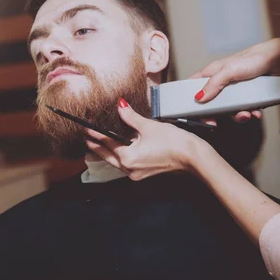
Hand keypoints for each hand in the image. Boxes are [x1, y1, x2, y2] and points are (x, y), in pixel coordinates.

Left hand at [85, 98, 212, 180]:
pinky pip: (126, 165)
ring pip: (116, 162)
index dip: (96, 134)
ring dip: (107, 153)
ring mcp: (137, 174)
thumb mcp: (149, 126)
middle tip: (86, 138)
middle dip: (96, 147)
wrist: (192, 157)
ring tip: (97, 145)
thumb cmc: (175, 143)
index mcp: (128, 158)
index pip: (107, 143)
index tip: (86, 129)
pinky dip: (119, 156)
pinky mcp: (144, 173)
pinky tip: (118, 151)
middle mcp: (130, 169)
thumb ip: (131, 117)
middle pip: (108, 157)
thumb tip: (121, 106)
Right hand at [189, 39, 279, 123]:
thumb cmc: (255, 58)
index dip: (191, 99)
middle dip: (215, 114)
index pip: (195, 86)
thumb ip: (214, 84)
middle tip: (214, 122)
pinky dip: (251, 113)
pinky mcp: (249, 96)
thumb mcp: (230, 70)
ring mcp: (236, 90)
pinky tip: (256, 112)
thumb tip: (199, 96)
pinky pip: (245, 110)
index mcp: (214, 73)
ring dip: (237, 116)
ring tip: (245, 115)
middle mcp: (223, 82)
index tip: (192, 112)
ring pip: (230, 109)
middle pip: (211, 103)